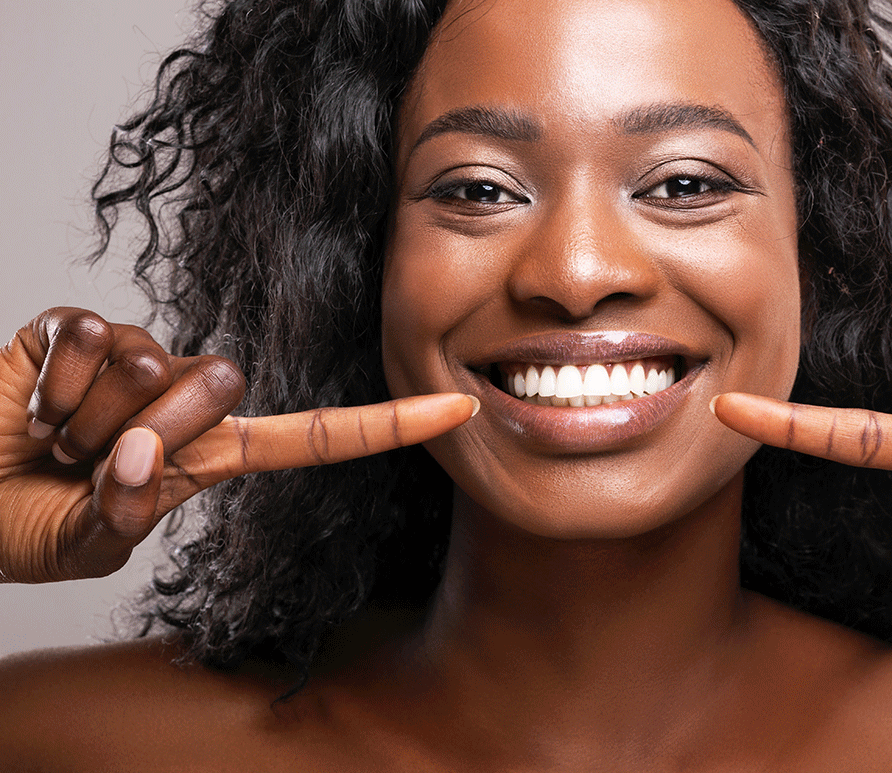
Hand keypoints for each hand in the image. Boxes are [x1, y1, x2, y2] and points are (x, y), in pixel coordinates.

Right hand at [0, 308, 476, 583]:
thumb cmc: (26, 525)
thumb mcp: (86, 542)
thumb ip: (124, 511)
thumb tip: (140, 451)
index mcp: (210, 455)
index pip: (316, 435)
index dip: (386, 426)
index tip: (459, 410)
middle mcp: (185, 398)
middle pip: (219, 385)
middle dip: (145, 430)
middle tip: (87, 459)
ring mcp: (135, 357)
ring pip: (146, 362)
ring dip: (80, 417)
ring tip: (53, 438)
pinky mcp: (78, 328)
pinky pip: (84, 335)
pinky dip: (45, 382)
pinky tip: (31, 402)